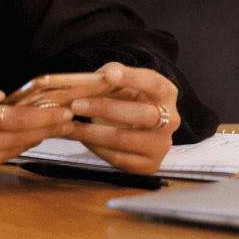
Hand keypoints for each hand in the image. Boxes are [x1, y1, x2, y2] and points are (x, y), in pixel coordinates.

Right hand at [0, 71, 73, 181]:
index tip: (62, 111)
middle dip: (48, 128)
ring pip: (11, 150)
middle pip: (19, 138)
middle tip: (70, 119)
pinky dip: (14, 148)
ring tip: (56, 128)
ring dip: (36, 140)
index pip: (12, 119)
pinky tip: (25, 139)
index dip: (42, 117)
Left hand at [64, 62, 180, 174]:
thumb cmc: (124, 98)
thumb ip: (103, 78)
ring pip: (125, 139)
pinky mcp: (150, 164)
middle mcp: (170, 120)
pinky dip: (94, 148)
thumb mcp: (117, 83)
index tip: (110, 74)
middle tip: (75, 105)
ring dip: (90, 132)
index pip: (154, 83)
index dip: (133, 79)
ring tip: (67, 125)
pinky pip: (119, 158)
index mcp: (165, 93)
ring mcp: (161, 144)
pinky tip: (80, 137)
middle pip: (142, 114)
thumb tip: (81, 84)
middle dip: (105, 108)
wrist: (135, 126)